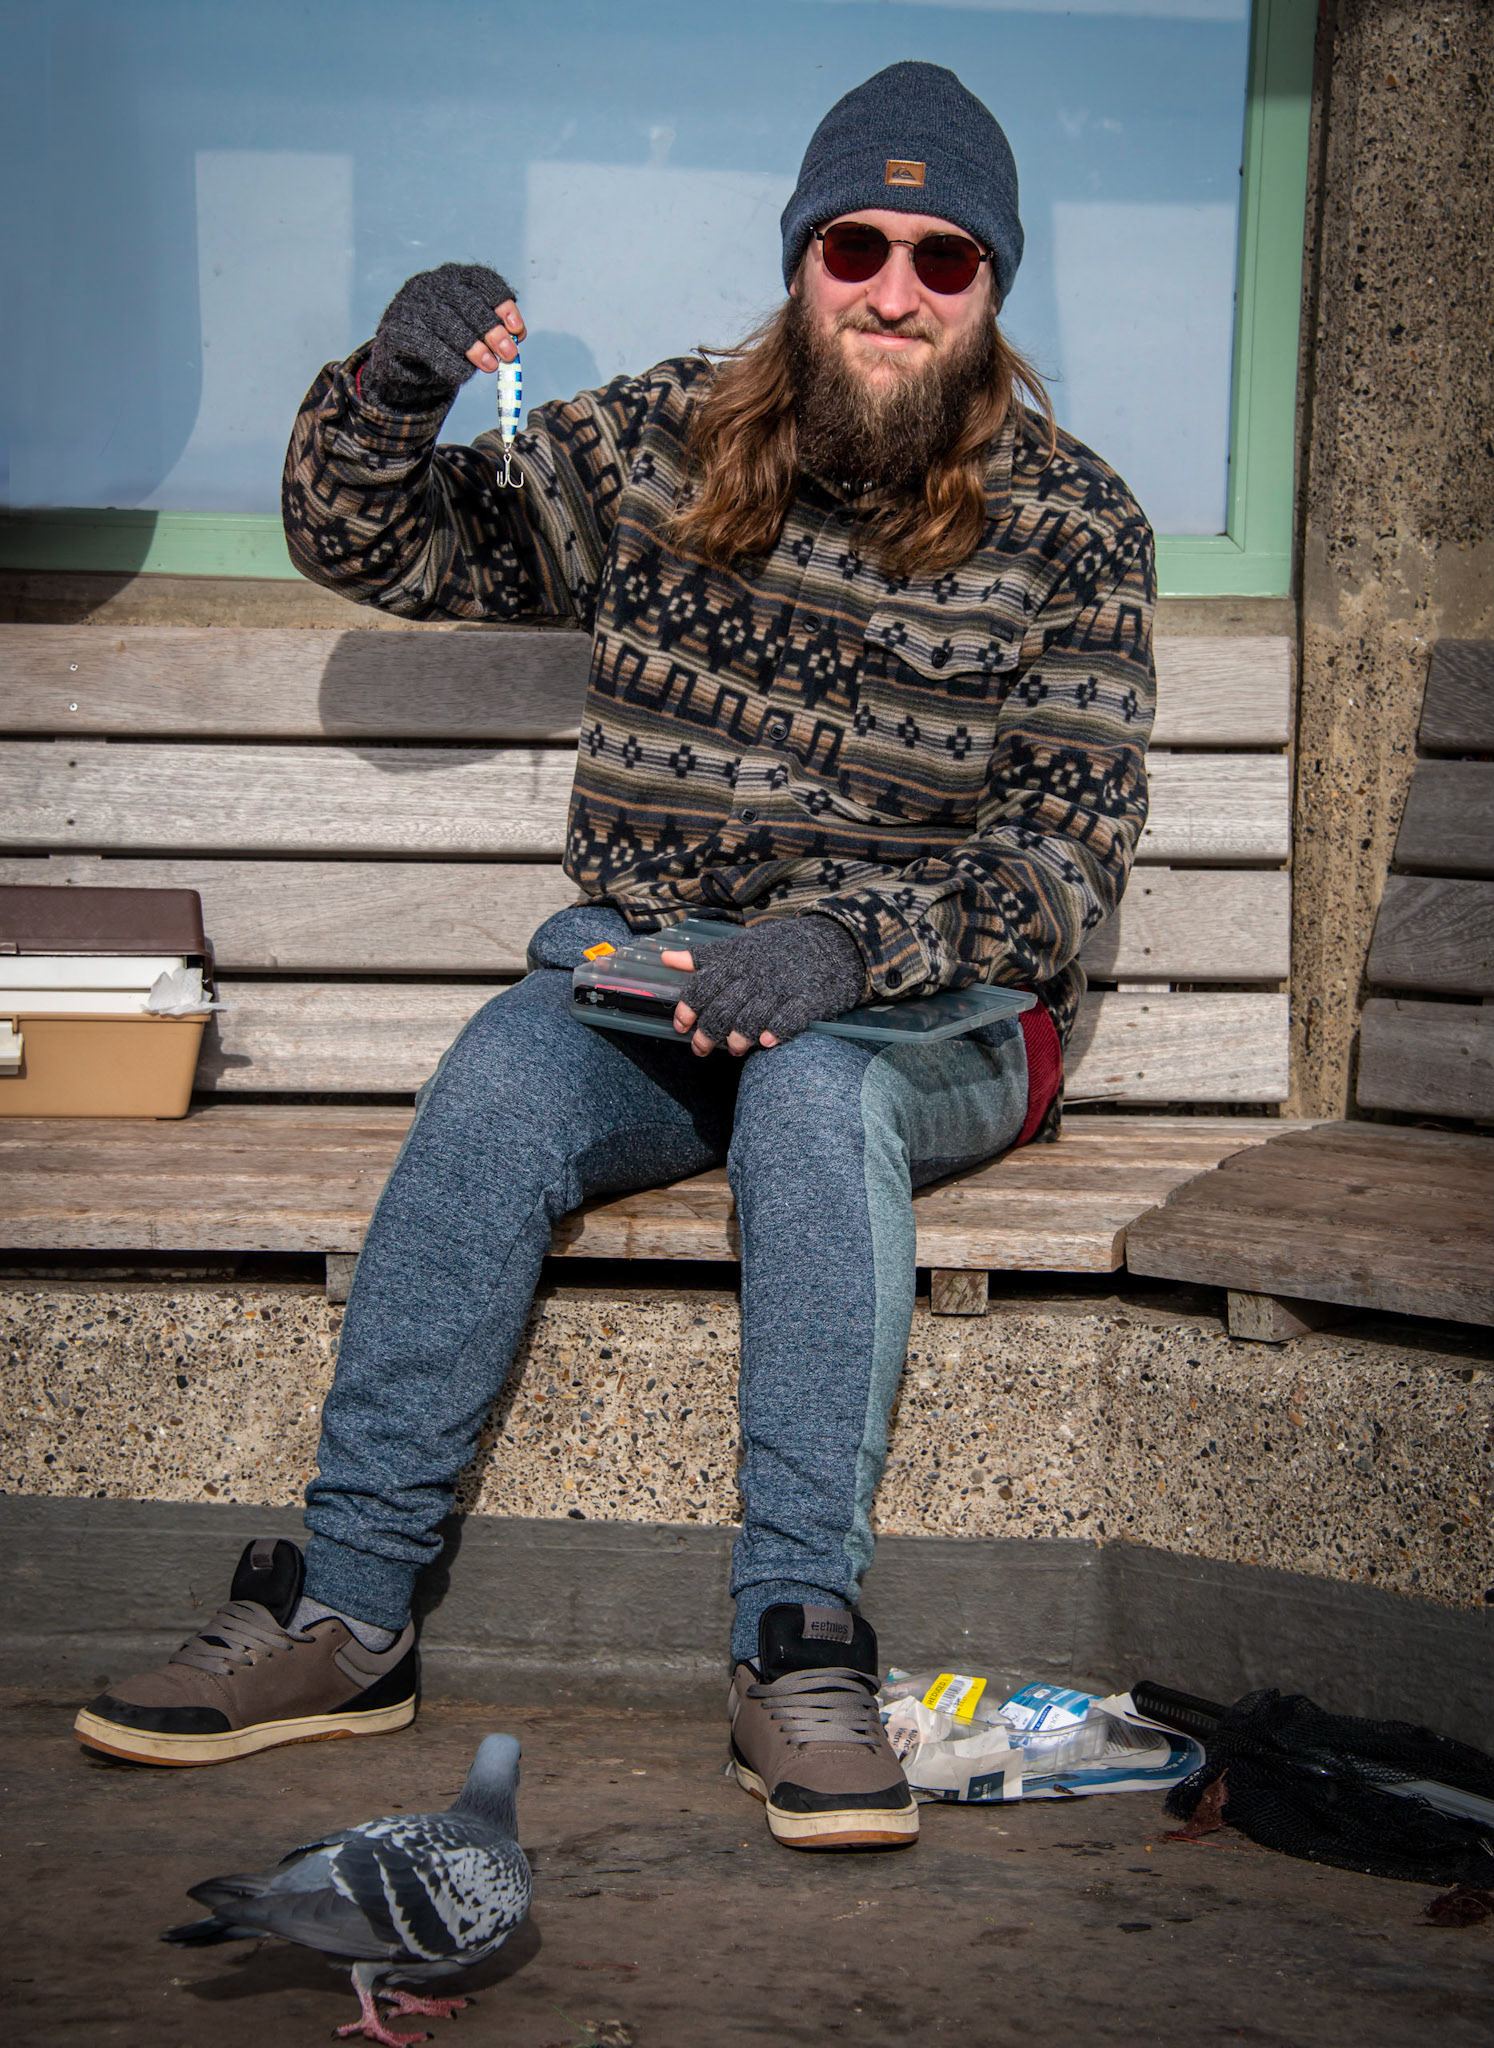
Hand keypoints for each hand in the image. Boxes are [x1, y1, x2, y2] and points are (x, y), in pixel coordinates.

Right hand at [365, 263, 526, 409]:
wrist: (402, 366)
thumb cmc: (444, 346)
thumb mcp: (471, 335)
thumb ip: (491, 333)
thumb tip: (516, 339)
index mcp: (454, 278)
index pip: (482, 280)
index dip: (502, 303)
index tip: (517, 330)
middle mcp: (430, 284)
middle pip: (465, 301)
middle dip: (490, 329)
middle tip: (508, 354)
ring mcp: (409, 304)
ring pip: (444, 320)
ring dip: (471, 346)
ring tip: (490, 366)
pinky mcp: (395, 329)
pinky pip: (424, 343)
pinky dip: (447, 360)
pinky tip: (462, 374)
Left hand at [664, 916, 867, 1057]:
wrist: (835, 942)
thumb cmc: (782, 947)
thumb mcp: (742, 945)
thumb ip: (705, 957)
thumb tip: (666, 959)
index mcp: (737, 960)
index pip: (703, 986)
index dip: (687, 1008)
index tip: (681, 1026)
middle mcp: (755, 974)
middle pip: (723, 1009)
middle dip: (707, 1034)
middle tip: (701, 1048)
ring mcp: (782, 987)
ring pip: (751, 1018)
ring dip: (737, 1039)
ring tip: (734, 1049)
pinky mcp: (808, 999)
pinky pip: (788, 1020)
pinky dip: (775, 1032)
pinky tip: (766, 1041)